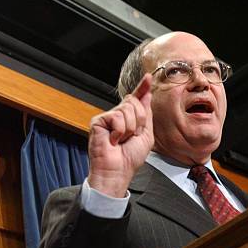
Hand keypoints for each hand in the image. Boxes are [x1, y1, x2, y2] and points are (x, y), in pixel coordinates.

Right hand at [87, 74, 153, 196]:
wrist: (118, 170)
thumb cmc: (130, 157)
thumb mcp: (146, 134)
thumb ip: (146, 114)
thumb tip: (146, 94)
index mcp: (130, 118)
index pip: (137, 99)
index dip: (143, 88)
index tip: (148, 77)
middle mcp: (118, 115)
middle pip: (135, 102)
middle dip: (139, 121)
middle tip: (131, 137)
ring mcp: (108, 117)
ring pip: (127, 109)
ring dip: (130, 128)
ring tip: (121, 140)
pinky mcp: (98, 121)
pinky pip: (117, 117)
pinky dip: (119, 131)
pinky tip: (113, 140)